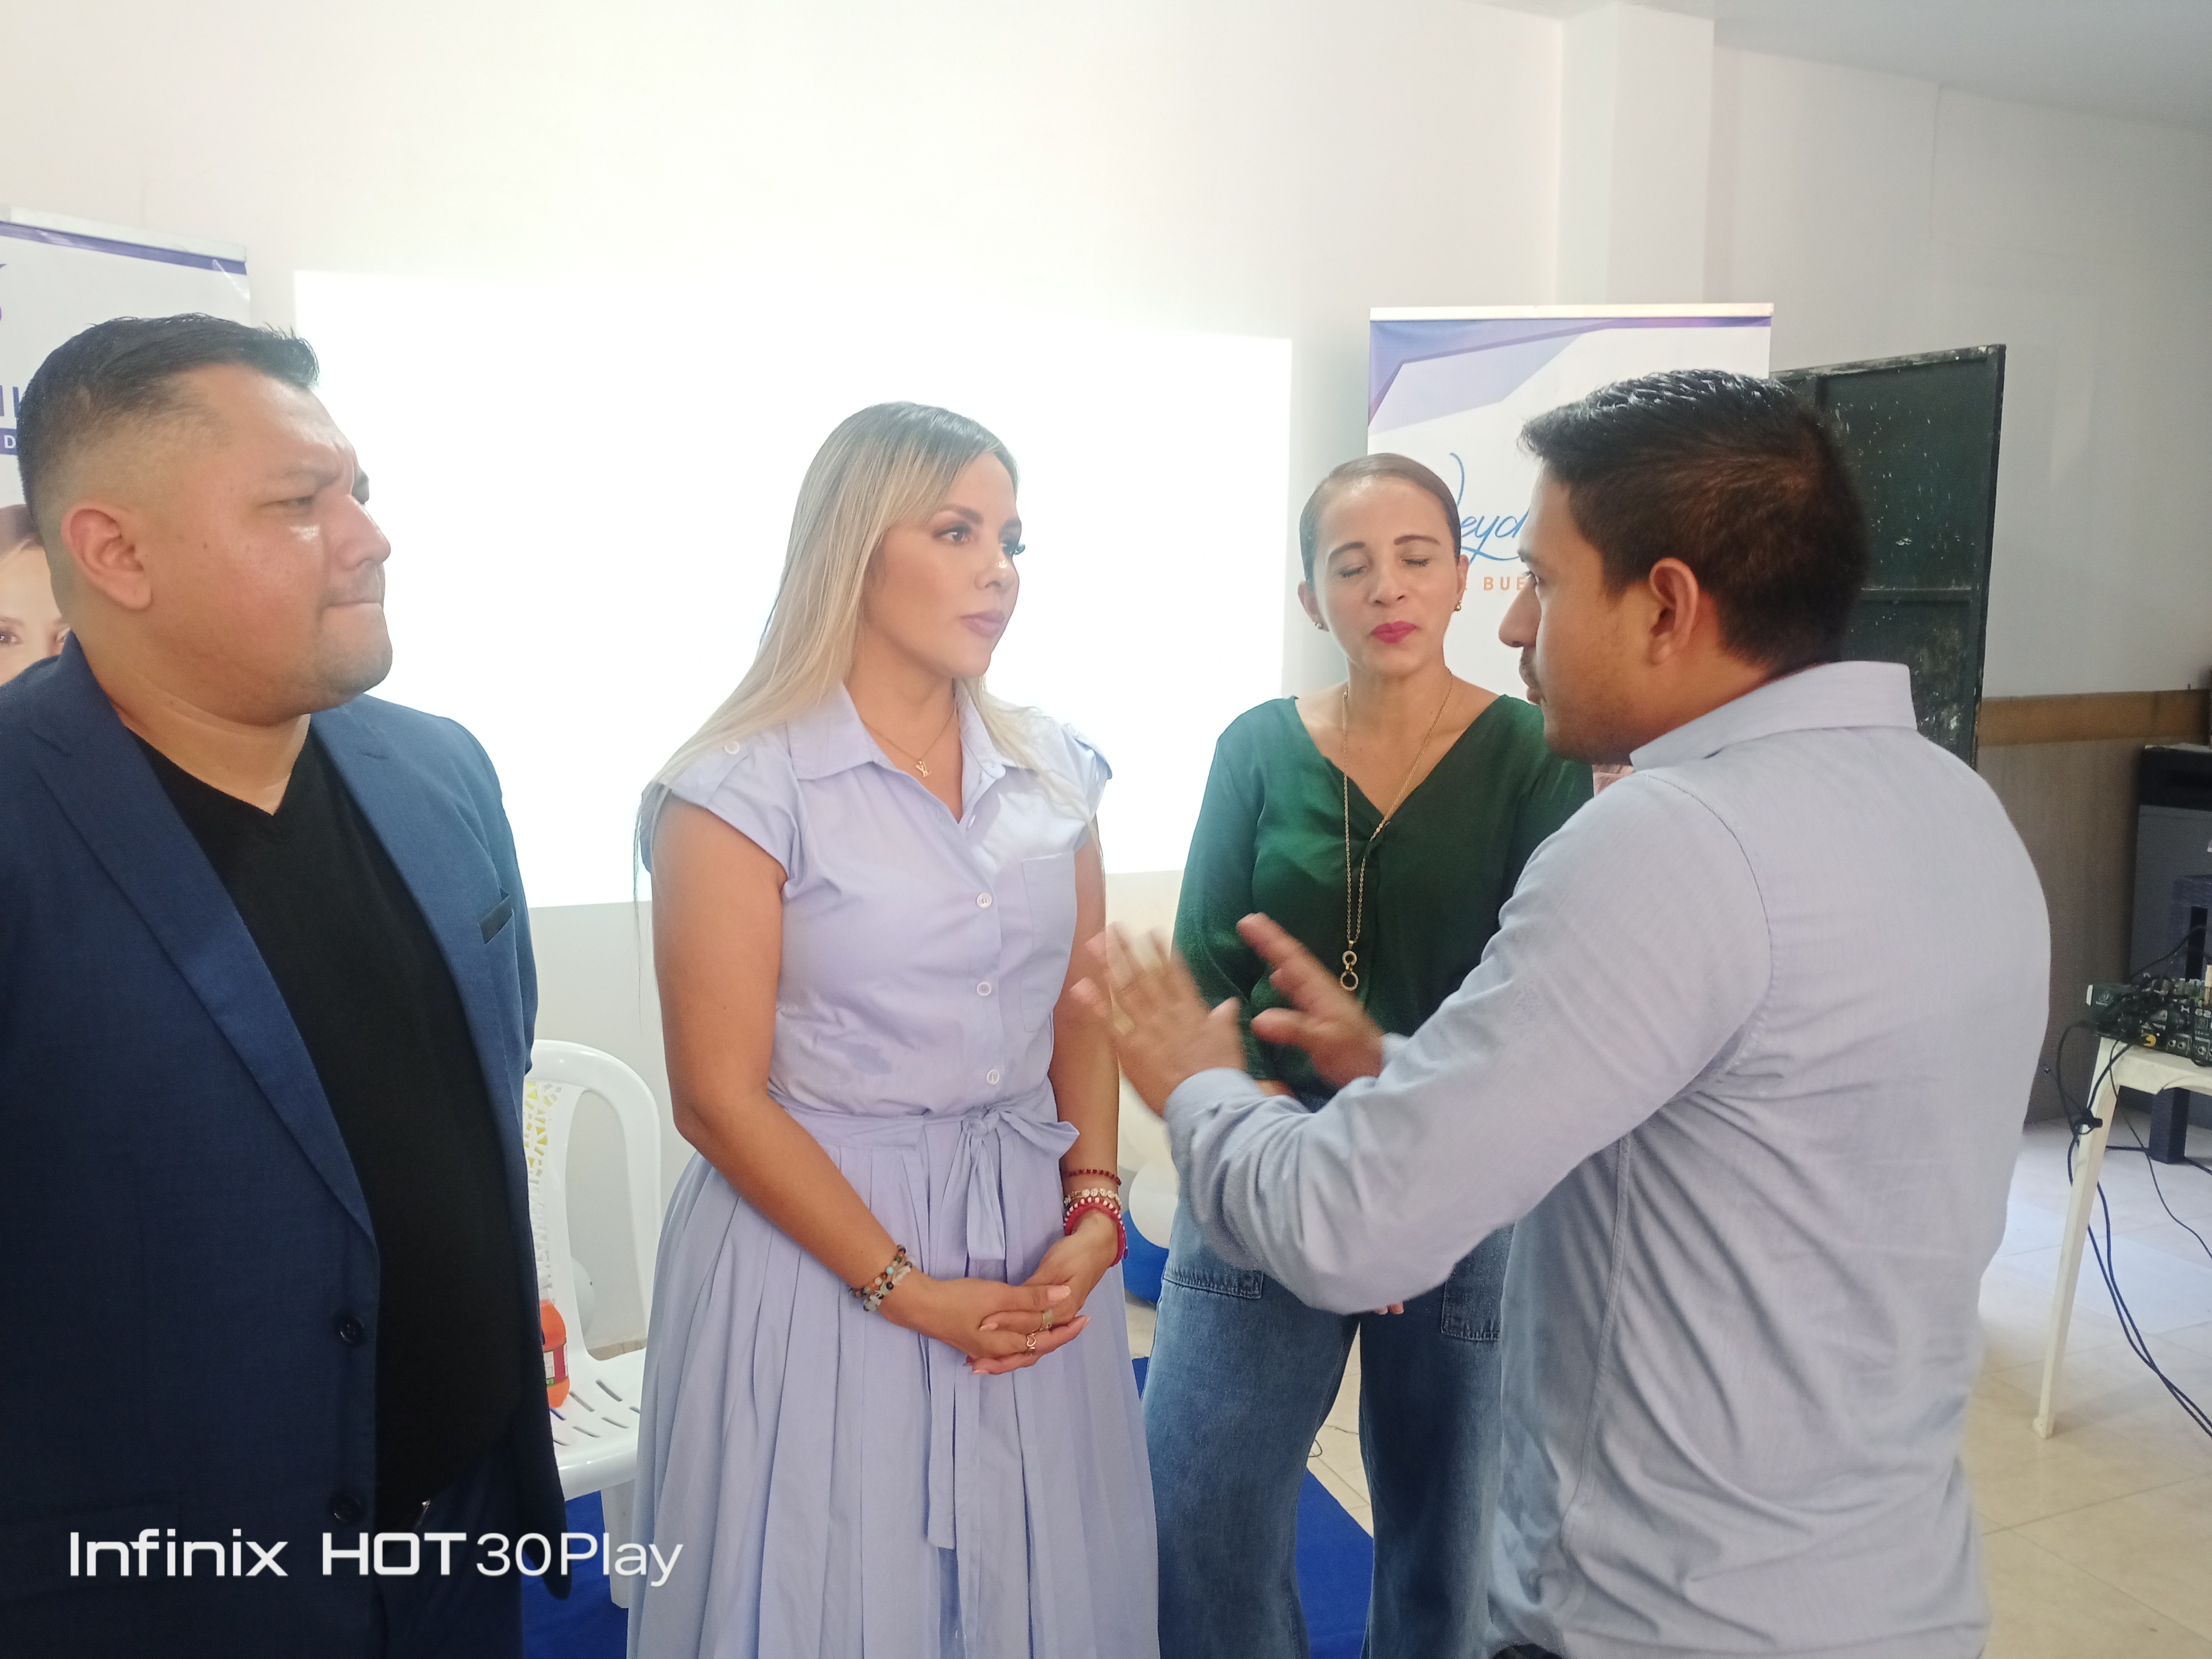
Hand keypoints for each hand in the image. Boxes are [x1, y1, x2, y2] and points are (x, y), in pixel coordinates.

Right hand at [880, 1274, 1086, 1372]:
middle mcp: (999, 1353)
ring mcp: (985, 1351)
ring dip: (1040, 1342)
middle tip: (1078, 1323)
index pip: (1047, 1340)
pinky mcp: (975, 1344)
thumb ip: (1032, 1299)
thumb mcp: (999, 1295)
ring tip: (1055, 1330)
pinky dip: (1021, 1345)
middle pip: (1036, 1349)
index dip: (1068, 1330)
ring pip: (1021, 1351)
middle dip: (1058, 1337)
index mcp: (1008, 1343)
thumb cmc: (960, 1299)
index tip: (1086, 1318)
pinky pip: (1007, 1350)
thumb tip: (1064, 1297)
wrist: (920, 1306)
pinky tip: (1021, 1338)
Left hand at [969, 1211, 1119, 1375]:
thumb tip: (1019, 1305)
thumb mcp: (1054, 1267)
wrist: (1097, 1245)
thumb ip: (1036, 1289)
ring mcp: (1058, 1318)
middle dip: (1003, 1356)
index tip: (982, 1327)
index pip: (1030, 1324)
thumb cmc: (1076, 1253)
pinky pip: (1033, 1335)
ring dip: (1007, 1357)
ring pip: (1031, 1346)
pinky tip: (996, 1350)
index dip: (1006, 1325)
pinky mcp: (1054, 1313)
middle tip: (975, 1364)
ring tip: (980, 1364)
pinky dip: (1015, 1347)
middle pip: (1030, 1345)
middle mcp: (1060, 1319)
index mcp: (1062, 1309)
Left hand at [1072, 927, 1246, 1115]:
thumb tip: (1228, 1004)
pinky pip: (1109, 1024)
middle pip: (1143, 975)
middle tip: (1113, 927)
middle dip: (1127, 950)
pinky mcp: (1130, 1050)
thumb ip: (1224, 1020)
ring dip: (1108, 965)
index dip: (1161, 951)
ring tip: (1095, 944)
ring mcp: (1147, 1030)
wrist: (1208, 1102)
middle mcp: (1166, 1013)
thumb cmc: (1220, 1076)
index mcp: (1190, 1010)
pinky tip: (1082, 988)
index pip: (1174, 973)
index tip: (1150, 932)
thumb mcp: (1229, 1042)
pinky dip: (1095, 1005)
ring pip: (1125, 991)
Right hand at [1238, 914, 1385, 1089]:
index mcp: (1320, 990)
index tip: (1251, 920)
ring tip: (1259, 941)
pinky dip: (1285, 976)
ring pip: (1295, 970)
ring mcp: (1321, 1001)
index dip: (1270, 939)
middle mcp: (1319, 989)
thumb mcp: (1324, 1042)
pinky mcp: (1321, 1013)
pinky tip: (1277, 978)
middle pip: (1292, 958)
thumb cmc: (1353, 1054)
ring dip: (1276, 954)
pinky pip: (1297, 986)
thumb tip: (1259, 1019)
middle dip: (1270, 940)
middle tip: (1248, 922)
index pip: (1292, 958)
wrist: (1376, 1068)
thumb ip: (1294, 1029)